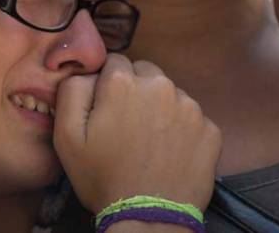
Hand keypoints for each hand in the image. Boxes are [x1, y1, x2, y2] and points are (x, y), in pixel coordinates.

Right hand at [54, 55, 220, 213]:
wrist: (149, 218)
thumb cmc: (103, 178)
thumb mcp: (67, 137)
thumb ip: (72, 91)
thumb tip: (86, 72)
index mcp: (123, 83)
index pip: (114, 62)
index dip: (107, 85)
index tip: (107, 109)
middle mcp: (161, 86)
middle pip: (145, 72)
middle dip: (136, 90)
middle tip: (127, 125)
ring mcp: (190, 107)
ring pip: (170, 94)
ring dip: (160, 108)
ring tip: (149, 142)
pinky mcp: (210, 128)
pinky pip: (193, 118)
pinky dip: (182, 130)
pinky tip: (170, 153)